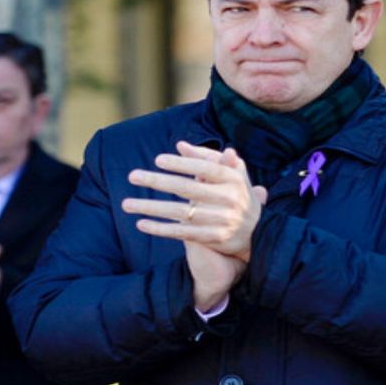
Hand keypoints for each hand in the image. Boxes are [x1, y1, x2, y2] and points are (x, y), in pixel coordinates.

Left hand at [122, 142, 268, 310]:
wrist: (259, 233)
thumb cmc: (239, 196)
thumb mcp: (233, 173)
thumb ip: (208, 158)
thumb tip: (181, 145)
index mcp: (232, 179)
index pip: (204, 168)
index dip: (181, 164)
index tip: (158, 160)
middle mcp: (228, 199)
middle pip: (186, 188)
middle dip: (157, 182)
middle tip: (132, 176)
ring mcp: (220, 220)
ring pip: (179, 212)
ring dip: (150, 208)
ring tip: (126, 204)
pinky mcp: (213, 239)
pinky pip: (182, 233)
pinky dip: (161, 229)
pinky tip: (141, 224)